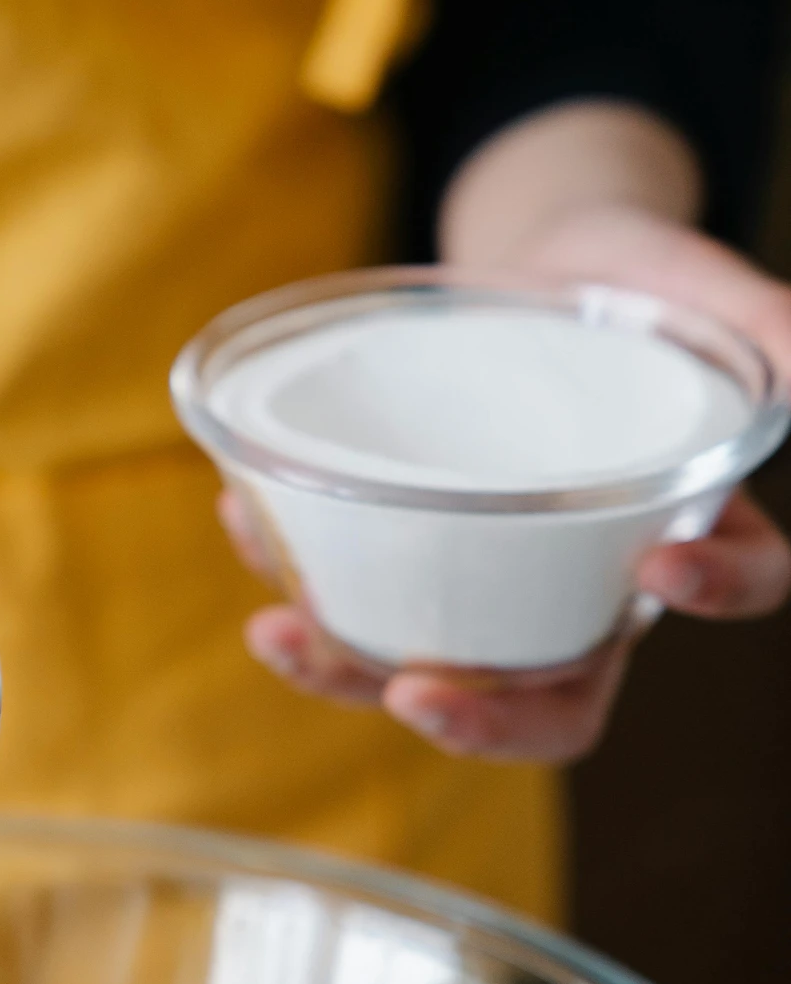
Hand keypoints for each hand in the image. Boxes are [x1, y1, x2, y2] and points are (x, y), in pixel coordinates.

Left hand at [231, 107, 790, 763]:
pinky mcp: (413, 554)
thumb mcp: (691, 278)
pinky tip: (244, 518)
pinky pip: (355, 592)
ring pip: (435, 671)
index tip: (661, 566)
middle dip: (485, 720)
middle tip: (416, 694)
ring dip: (347, 672)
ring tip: (278, 630)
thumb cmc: (629, 282)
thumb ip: (754, 313)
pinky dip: (290, 569)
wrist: (537, 263)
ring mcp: (495, 584)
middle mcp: (591, 585)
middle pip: (557, 700)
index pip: (737, 586)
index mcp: (689, 521)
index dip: (709, 596)